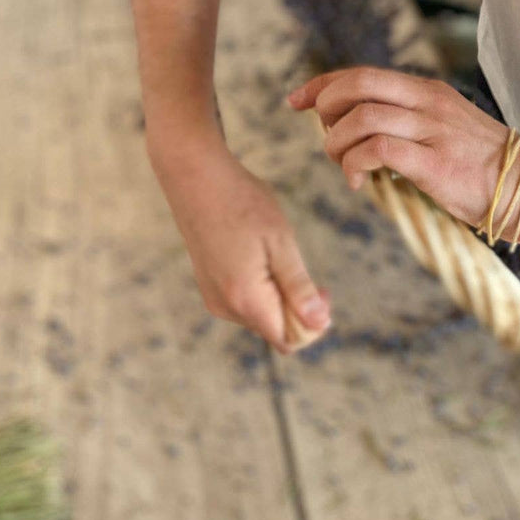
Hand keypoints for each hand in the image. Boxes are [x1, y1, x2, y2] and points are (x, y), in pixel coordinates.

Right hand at [146, 129, 331, 354]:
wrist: (197, 179)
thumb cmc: (243, 204)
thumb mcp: (281, 242)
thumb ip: (299, 287)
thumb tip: (319, 324)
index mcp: (246, 299)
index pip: (288, 340)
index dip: (311, 323)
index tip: (321, 289)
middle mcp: (225, 307)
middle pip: (273, 329)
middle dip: (296, 308)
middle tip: (303, 265)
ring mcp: (214, 297)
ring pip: (259, 315)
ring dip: (278, 295)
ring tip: (277, 253)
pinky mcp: (209, 286)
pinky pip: (243, 302)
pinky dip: (260, 288)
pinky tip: (258, 254)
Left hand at [287, 65, 519, 231]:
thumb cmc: (483, 165)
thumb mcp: (444, 127)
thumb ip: (407, 122)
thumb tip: (359, 132)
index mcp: (427, 91)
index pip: (363, 74)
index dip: (323, 85)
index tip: (296, 100)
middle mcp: (427, 102)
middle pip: (357, 84)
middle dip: (325, 107)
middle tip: (325, 137)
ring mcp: (431, 129)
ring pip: (361, 117)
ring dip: (337, 143)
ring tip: (344, 165)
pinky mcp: (434, 162)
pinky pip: (377, 150)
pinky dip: (355, 164)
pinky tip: (359, 182)